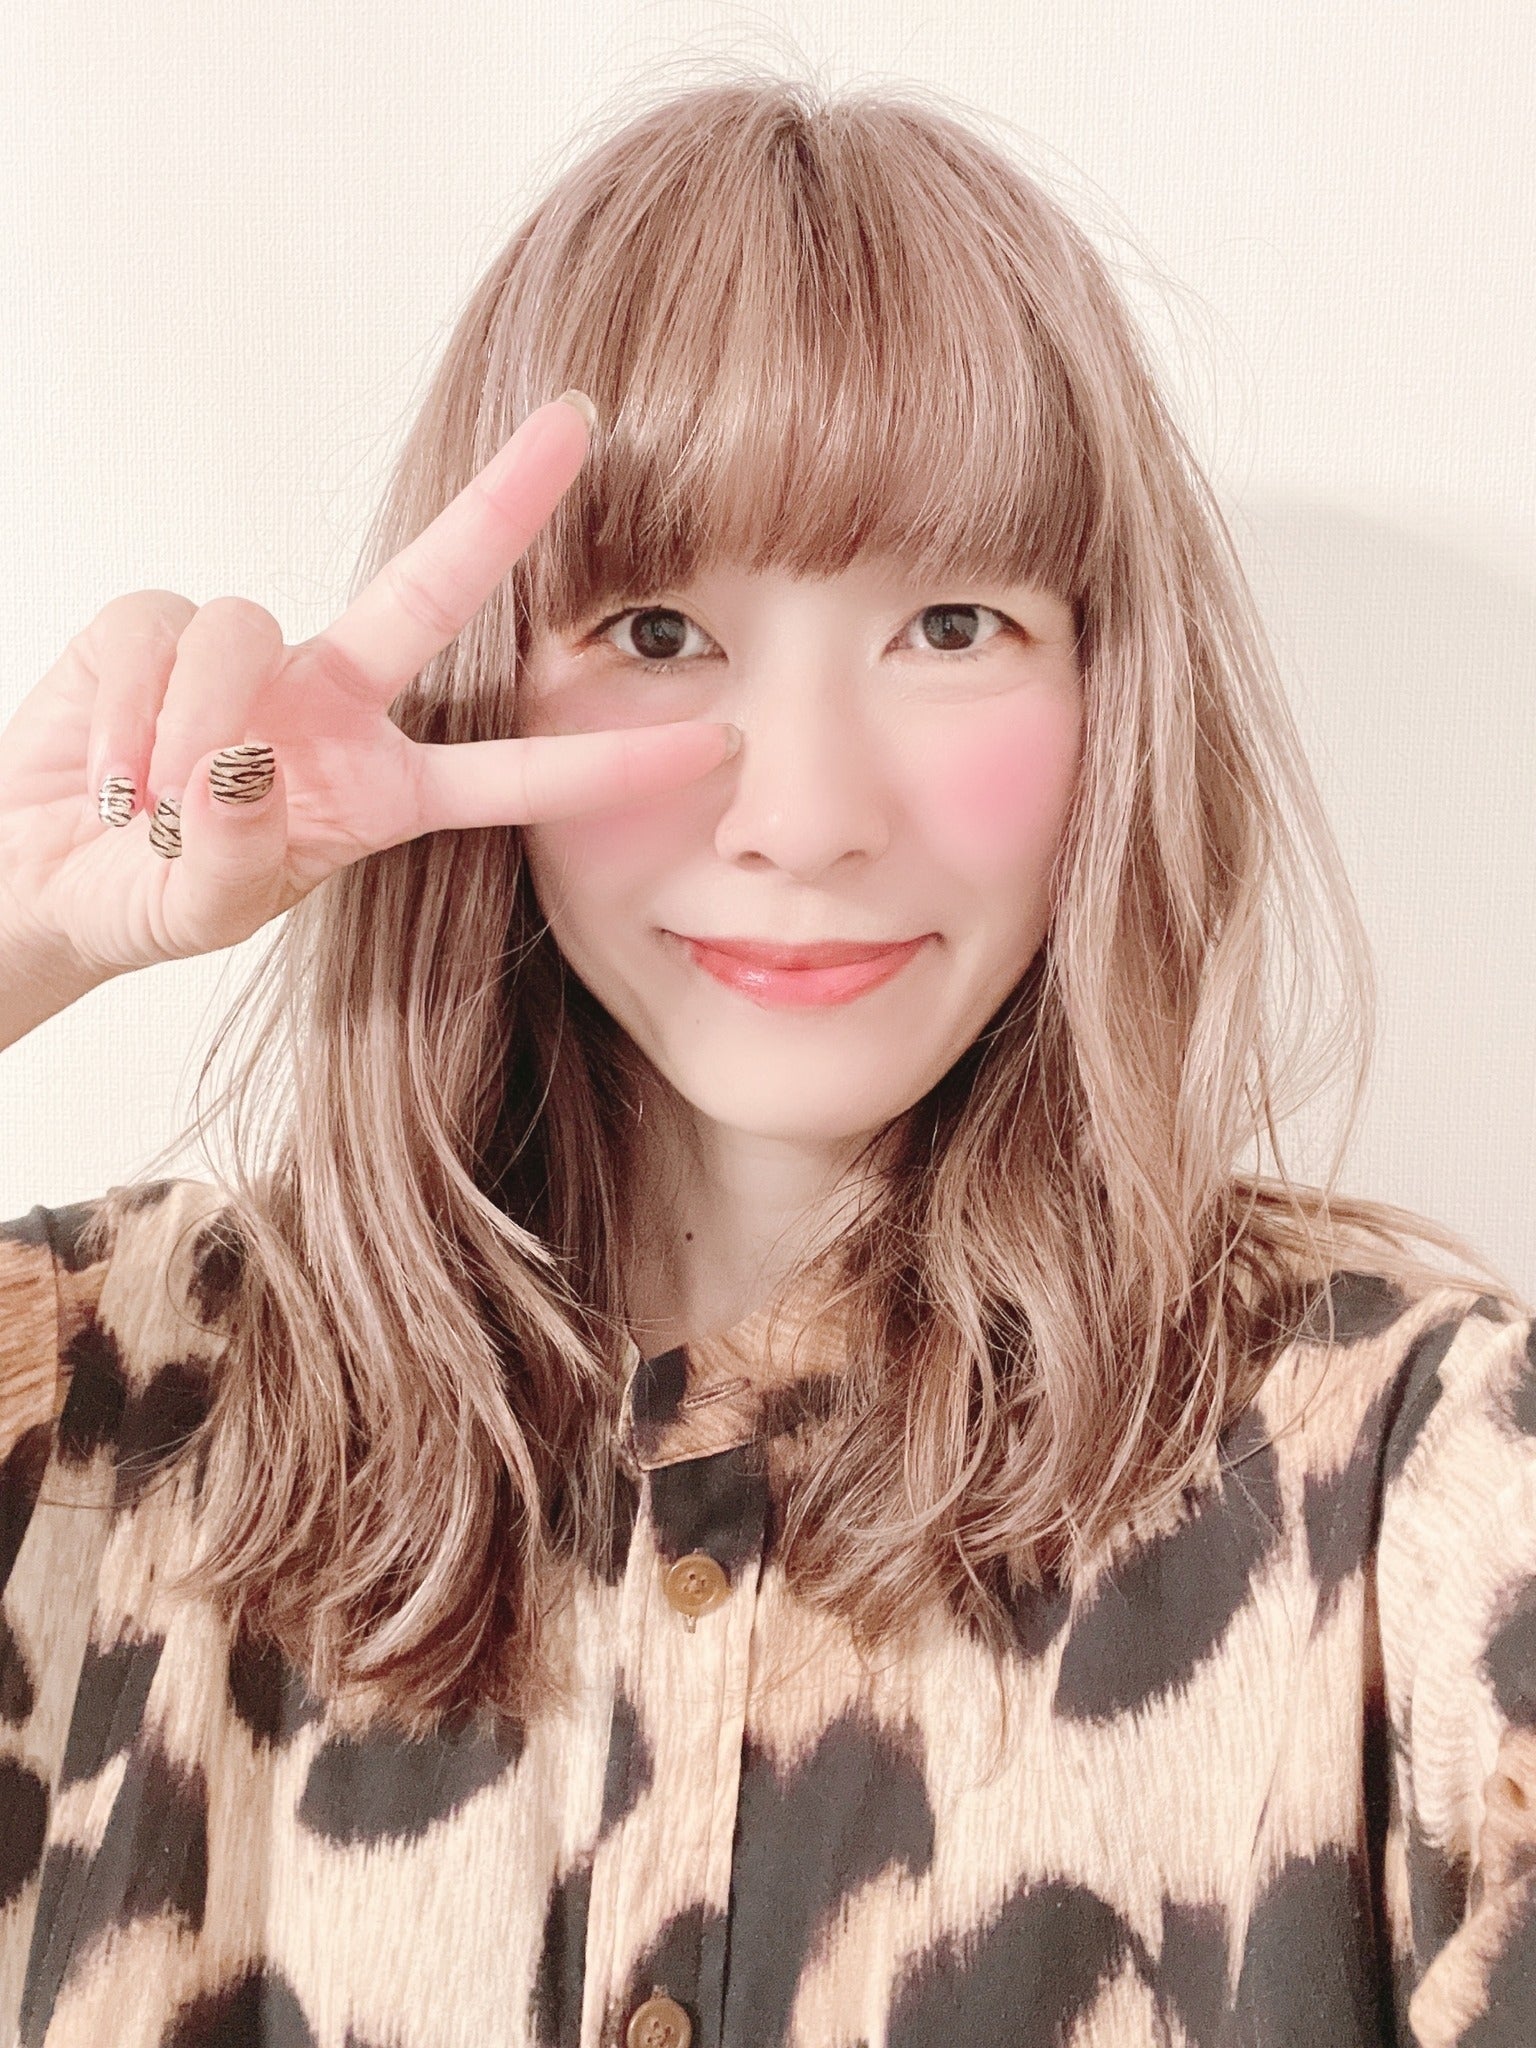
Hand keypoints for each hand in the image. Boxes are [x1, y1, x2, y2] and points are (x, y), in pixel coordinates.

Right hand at [0, 395, 736, 1005]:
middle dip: (505, 502)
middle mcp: (335, 705)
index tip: (719, 742)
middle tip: (581, 418)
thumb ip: (238, 859)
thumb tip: (247, 759)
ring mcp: (252, 659)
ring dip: (183, 730)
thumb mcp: (205, 909)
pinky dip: (121, 713)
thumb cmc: (148, 897)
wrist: (41, 874)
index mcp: (383, 789)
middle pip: (434, 588)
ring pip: (240, 630)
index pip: (518, 774)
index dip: (614, 761)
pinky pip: (152, 633)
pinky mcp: (157, 625)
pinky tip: (109, 771)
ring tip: (148, 804)